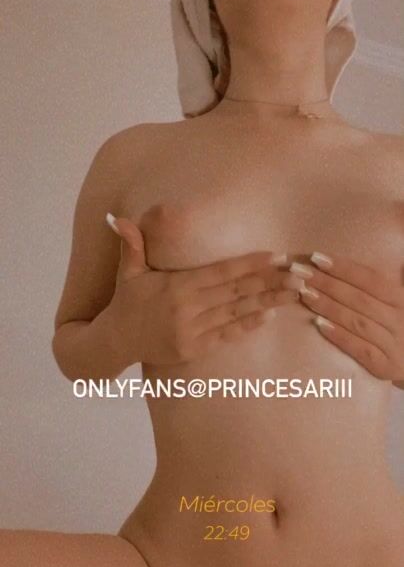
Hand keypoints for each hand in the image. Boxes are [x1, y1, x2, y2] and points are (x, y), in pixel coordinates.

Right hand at [107, 206, 300, 365]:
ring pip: (237, 313)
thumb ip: (132, 244)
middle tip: (299, 274)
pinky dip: (248, 325)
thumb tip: (119, 217)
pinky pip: (227, 335)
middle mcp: (188, 308)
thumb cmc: (127, 302)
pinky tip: (268, 315)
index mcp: (177, 286)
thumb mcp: (128, 272)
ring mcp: (193, 331)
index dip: (250, 264)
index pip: (221, 272)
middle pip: (237, 292)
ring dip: (267, 302)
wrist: (116, 341)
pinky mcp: (195, 349)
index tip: (276, 257)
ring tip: (293, 294)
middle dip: (270, 282)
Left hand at [291, 253, 403, 380]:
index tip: (316, 257)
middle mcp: (399, 319)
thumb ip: (385, 283)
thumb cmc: (401, 326)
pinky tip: (318, 324)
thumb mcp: (399, 302)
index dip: (343, 268)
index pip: (370, 280)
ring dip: (328, 307)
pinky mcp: (384, 366)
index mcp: (403, 299)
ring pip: (356, 322)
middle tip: (300, 272)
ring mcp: (393, 344)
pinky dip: (339, 336)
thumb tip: (371, 260)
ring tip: (304, 293)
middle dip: (326, 283)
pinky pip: (359, 349)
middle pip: (358, 299)